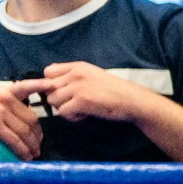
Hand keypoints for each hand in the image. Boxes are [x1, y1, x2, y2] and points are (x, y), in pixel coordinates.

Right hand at [0, 83, 41, 158]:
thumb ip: (7, 102)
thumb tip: (28, 112)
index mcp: (4, 90)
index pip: (26, 86)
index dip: (42, 85)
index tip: (54, 86)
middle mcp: (3, 97)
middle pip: (32, 118)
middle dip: (38, 134)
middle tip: (39, 145)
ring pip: (26, 131)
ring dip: (33, 146)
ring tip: (34, 154)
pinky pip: (15, 140)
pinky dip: (22, 151)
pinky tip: (26, 157)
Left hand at [19, 63, 150, 124]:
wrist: (134, 101)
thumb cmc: (115, 91)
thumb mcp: (92, 75)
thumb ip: (72, 75)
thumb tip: (50, 74)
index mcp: (78, 66)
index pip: (48, 72)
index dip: (51, 84)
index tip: (64, 92)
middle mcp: (76, 74)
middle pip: (48, 88)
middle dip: (58, 98)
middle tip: (74, 103)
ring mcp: (78, 87)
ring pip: (53, 101)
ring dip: (65, 108)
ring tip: (81, 109)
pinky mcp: (82, 101)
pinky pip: (63, 112)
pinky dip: (72, 117)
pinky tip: (85, 115)